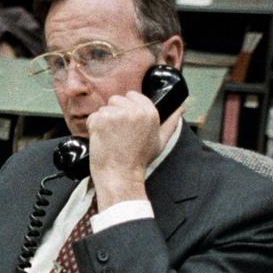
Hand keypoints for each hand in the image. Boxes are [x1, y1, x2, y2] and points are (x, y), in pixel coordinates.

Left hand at [85, 92, 183, 208]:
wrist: (121, 176)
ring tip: (111, 138)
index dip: (126, 109)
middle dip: (114, 114)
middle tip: (118, 134)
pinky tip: (102, 140)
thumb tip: (180, 109)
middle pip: (116, 100)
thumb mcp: (160, 141)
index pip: (132, 95)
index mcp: (150, 113)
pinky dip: (93, 128)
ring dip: (103, 122)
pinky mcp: (101, 120)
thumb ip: (170, 123)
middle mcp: (135, 111)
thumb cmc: (139, 161)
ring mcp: (117, 115)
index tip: (126, 124)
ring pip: (103, 109)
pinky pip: (92, 117)